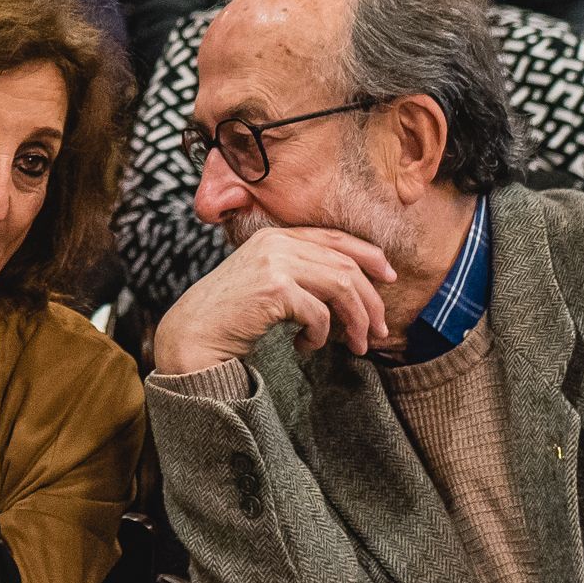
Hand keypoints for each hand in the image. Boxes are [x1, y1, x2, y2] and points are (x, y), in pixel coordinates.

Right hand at [152, 225, 399, 378]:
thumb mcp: (267, 282)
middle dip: (369, 301)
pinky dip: (320, 336)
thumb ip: (299, 274)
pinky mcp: (274, 289)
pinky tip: (305, 347)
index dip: (368, 255)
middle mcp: (277, 242)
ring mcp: (275, 263)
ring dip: (355, 320)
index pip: (334, 238)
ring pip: (340, 286)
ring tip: (356, 346)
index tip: (389, 276)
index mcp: (276, 235)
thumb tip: (349, 287)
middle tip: (378, 331)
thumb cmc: (231, 315)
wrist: (193, 333)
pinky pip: (318, 314)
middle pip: (345, 265)